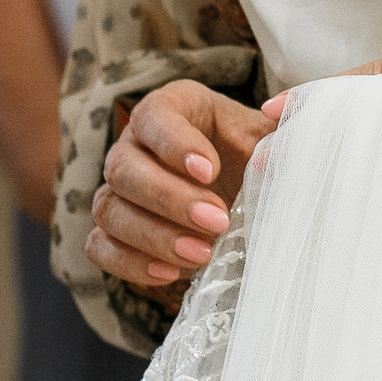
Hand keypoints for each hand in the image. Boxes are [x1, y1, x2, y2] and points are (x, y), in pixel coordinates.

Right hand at [86, 79, 275, 290]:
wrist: (244, 195)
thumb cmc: (255, 157)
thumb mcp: (271, 140)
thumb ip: (281, 137)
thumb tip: (269, 157)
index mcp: (172, 108)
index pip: (154, 116)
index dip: (175, 144)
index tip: (210, 171)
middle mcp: (135, 144)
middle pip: (123, 167)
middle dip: (169, 199)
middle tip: (217, 220)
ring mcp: (118, 189)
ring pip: (108, 209)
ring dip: (153, 236)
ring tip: (202, 253)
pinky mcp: (114, 229)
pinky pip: (100, 246)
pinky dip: (130, 262)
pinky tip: (171, 272)